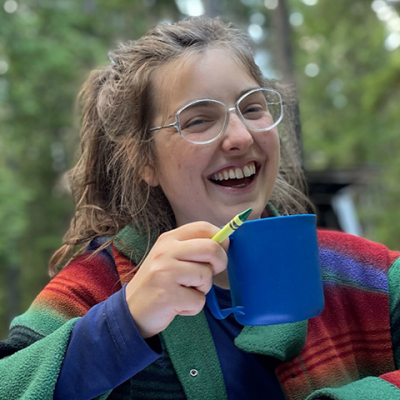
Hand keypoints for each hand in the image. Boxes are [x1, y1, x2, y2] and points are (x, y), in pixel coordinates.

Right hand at [125, 221, 227, 337]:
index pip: (202, 227)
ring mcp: (165, 273)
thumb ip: (192, 248)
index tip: (222, 250)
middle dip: (220, 263)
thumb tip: (224, 242)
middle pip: (211, 248)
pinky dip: (193, 307)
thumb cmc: (158, 283)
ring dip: (202, 290)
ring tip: (184, 292)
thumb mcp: (170, 257)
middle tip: (208, 274)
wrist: (131, 310)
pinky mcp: (167, 295)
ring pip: (206, 276)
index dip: (220, 238)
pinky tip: (177, 305)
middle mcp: (166, 252)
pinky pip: (199, 300)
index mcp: (168, 239)